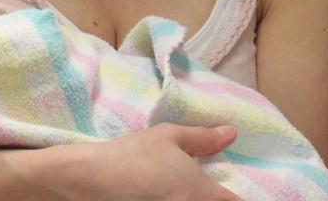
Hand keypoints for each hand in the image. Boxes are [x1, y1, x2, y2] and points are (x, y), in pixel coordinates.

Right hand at [71, 124, 242, 200]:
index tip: (228, 190)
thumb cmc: (134, 156)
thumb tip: (231, 134)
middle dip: (212, 198)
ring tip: (174, 190)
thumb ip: (203, 138)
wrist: (92, 181)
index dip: (234, 196)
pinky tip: (160, 196)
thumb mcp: (169, 137)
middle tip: (198, 187)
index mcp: (204, 194)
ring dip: (190, 200)